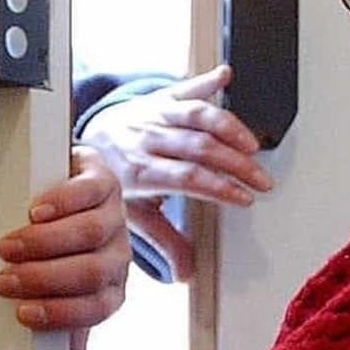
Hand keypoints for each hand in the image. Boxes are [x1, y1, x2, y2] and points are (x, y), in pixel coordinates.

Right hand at [0, 146, 130, 333]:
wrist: (76, 194)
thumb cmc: (64, 253)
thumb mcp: (62, 293)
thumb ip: (60, 324)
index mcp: (109, 288)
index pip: (96, 307)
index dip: (60, 313)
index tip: (22, 313)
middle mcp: (117, 253)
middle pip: (90, 270)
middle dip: (43, 278)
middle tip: (4, 279)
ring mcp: (114, 214)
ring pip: (89, 231)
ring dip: (45, 242)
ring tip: (9, 246)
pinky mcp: (104, 179)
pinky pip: (91, 190)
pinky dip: (62, 202)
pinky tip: (36, 211)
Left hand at [80, 64, 272, 280]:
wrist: (88, 140)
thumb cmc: (114, 177)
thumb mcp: (131, 213)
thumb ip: (163, 240)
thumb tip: (185, 274)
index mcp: (140, 170)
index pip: (186, 177)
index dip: (218, 187)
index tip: (244, 198)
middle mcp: (148, 138)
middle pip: (199, 147)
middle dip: (236, 164)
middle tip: (262, 179)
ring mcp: (155, 114)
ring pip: (196, 115)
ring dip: (229, 127)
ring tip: (253, 144)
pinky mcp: (162, 96)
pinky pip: (185, 86)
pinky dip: (206, 80)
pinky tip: (225, 75)